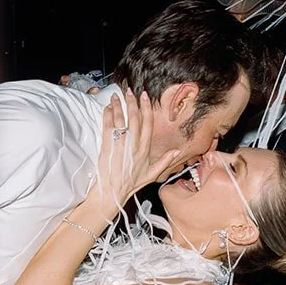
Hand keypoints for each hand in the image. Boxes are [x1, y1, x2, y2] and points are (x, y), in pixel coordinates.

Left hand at [95, 92, 180, 209]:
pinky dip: (108, 116)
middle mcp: (134, 146)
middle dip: (132, 103)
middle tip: (129, 91)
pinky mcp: (108, 147)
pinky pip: (108, 127)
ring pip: (121, 121)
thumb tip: (177, 151)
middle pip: (135, 119)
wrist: (112, 193)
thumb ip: (164, 162)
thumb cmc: (130, 185)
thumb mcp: (151, 175)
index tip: (144, 96)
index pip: (148, 124)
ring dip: (119, 106)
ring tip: (116, 96)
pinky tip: (108, 108)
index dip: (146, 108)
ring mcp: (120, 146)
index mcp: (145, 150)